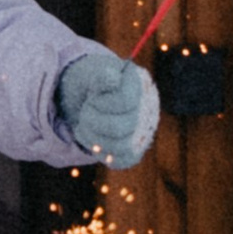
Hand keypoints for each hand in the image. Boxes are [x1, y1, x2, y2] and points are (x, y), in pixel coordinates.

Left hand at [54, 51, 159, 168]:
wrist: (95, 96)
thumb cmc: (95, 82)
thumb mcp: (93, 72)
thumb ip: (101, 76)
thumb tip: (111, 78)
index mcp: (141, 85)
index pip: (123, 101)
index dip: (100, 102)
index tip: (92, 96)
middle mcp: (148, 110)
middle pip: (119, 127)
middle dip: (92, 120)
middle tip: (85, 111)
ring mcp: (143, 132)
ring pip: (119, 146)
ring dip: (93, 137)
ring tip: (84, 125)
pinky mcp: (134, 151)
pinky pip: (121, 161)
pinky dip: (101, 152)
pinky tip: (92, 138)